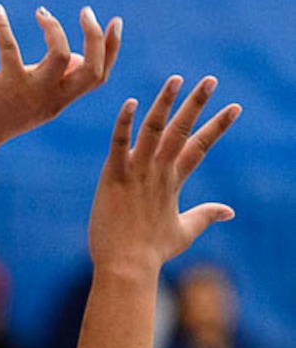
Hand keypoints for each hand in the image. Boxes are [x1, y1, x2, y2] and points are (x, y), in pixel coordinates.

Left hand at [0, 2, 121, 154]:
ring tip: (41, 13)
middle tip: (86, 11)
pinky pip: (10, 50)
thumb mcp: (36, 98)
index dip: (111, 49)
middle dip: (95, 37)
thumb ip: (57, 79)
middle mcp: (52, 99)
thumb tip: (77, 58)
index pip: (98, 76)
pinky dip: (3, 26)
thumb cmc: (0, 113)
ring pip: (61, 57)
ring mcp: (30, 94)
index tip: (114, 22)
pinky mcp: (5, 86)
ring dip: (55, 29)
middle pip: (92, 70)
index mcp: (61, 100)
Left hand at [89, 75, 241, 273]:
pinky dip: (124, 124)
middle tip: (211, 80)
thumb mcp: (184, 232)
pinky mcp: (113, 176)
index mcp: (173, 182)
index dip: (218, 126)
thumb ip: (206, 215)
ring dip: (165, 104)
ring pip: (153, 131)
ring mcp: (136, 173)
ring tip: (177, 80)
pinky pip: (119, 145)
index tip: (235, 107)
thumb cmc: (152, 252)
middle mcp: (158, 173)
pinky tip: (130, 103)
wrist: (126, 267)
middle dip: (197, 104)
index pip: (200, 146)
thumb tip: (230, 210)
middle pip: (182, 132)